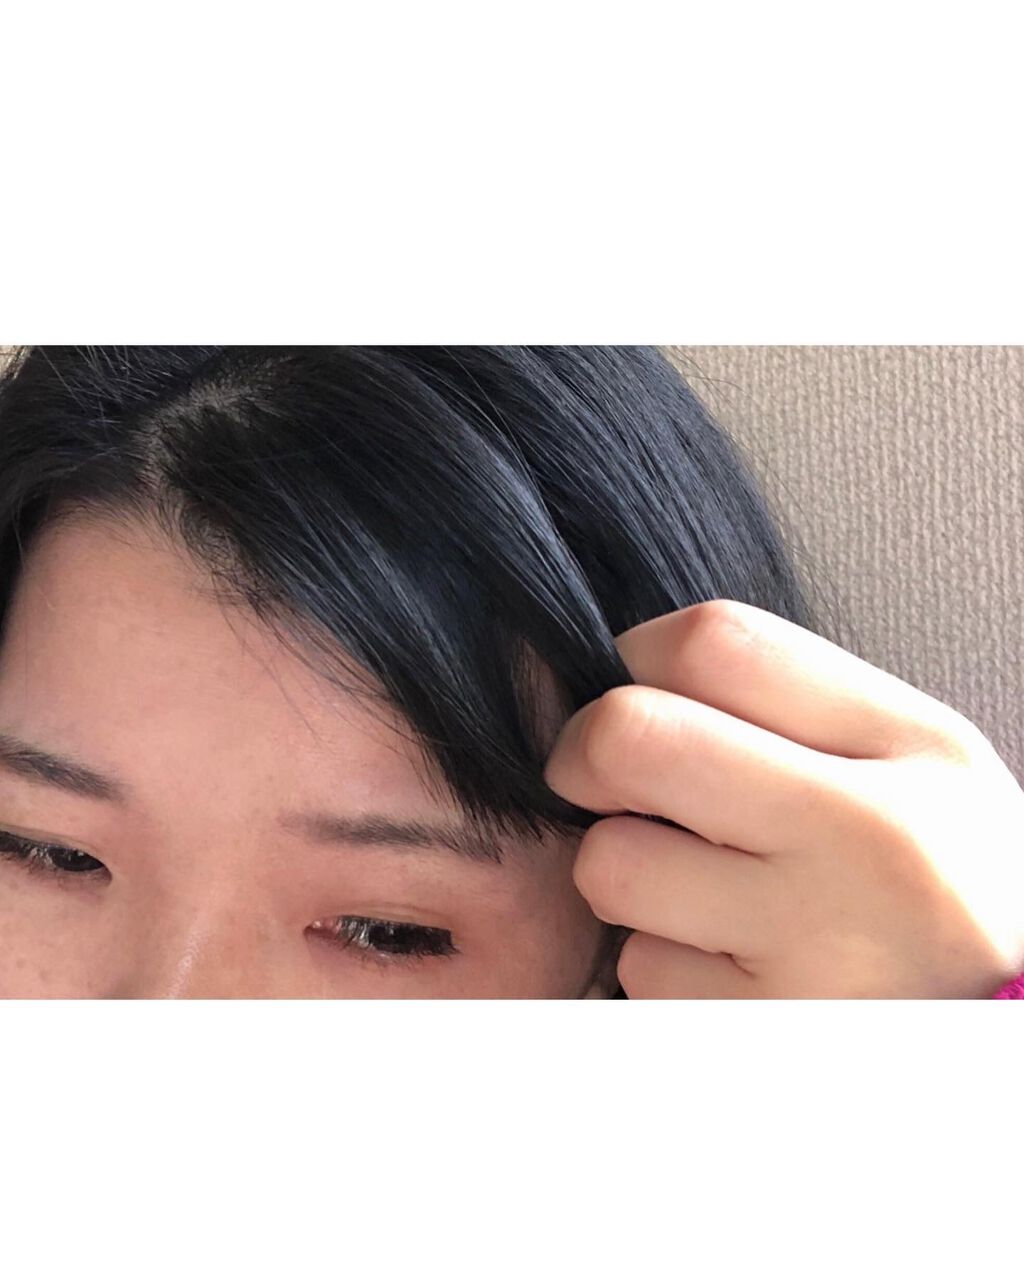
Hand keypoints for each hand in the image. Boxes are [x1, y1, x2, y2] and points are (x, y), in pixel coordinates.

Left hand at [543, 600, 1023, 997]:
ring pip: (612, 865)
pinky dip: (663, 960)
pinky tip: (729, 962)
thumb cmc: (941, 873)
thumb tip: (633, 665)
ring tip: (698, 886)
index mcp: (912, 748)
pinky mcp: (768, 1034)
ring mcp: (818, 948)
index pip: (716, 643)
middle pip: (632, 738)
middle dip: (586, 750)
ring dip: (628, 869)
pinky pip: (640, 969)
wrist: (1017, 1021)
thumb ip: (789, 698)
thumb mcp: (915, 761)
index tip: (641, 688)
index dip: (641, 654)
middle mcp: (867, 843)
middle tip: (603, 775)